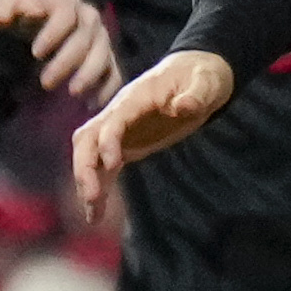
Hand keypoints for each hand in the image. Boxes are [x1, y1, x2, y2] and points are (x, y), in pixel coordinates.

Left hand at [0, 0, 120, 101]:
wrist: (42, 17)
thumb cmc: (23, 10)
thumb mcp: (7, 2)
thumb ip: (0, 8)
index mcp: (66, 3)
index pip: (65, 15)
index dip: (53, 33)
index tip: (35, 53)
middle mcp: (89, 19)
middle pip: (85, 39)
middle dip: (67, 61)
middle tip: (46, 83)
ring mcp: (101, 39)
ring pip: (103, 56)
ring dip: (90, 75)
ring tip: (73, 93)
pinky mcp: (107, 58)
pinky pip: (114, 73)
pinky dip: (107, 89)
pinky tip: (92, 104)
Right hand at [72, 52, 239, 223]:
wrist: (199, 75)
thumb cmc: (202, 76)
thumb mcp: (206, 82)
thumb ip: (196, 94)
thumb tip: (184, 106)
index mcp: (136, 98)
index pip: (112, 120)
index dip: (108, 142)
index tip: (114, 165)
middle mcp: (119, 114)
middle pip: (87, 139)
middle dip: (85, 167)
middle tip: (92, 197)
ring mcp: (120, 130)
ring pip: (90, 156)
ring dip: (87, 183)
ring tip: (92, 215)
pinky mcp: (127, 145)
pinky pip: (104, 167)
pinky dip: (99, 187)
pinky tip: (95, 214)